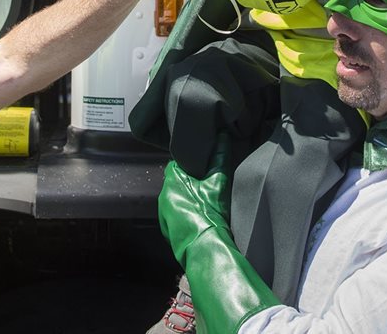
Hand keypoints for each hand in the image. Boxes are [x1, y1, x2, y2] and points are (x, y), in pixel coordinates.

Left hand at [158, 137, 232, 263]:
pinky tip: (199, 216)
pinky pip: (176, 215)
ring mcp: (164, 215)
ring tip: (204, 201)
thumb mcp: (218, 182)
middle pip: (176, 182)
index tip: (201, 165)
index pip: (176, 164)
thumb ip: (220, 157)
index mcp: (171, 182)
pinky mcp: (168, 230)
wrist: (206, 248)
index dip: (189, 163)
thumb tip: (222, 137)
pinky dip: (186, 214)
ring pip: (176, 199)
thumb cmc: (209, 215)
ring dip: (187, 199)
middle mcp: (163, 197)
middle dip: (189, 181)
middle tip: (205, 183)